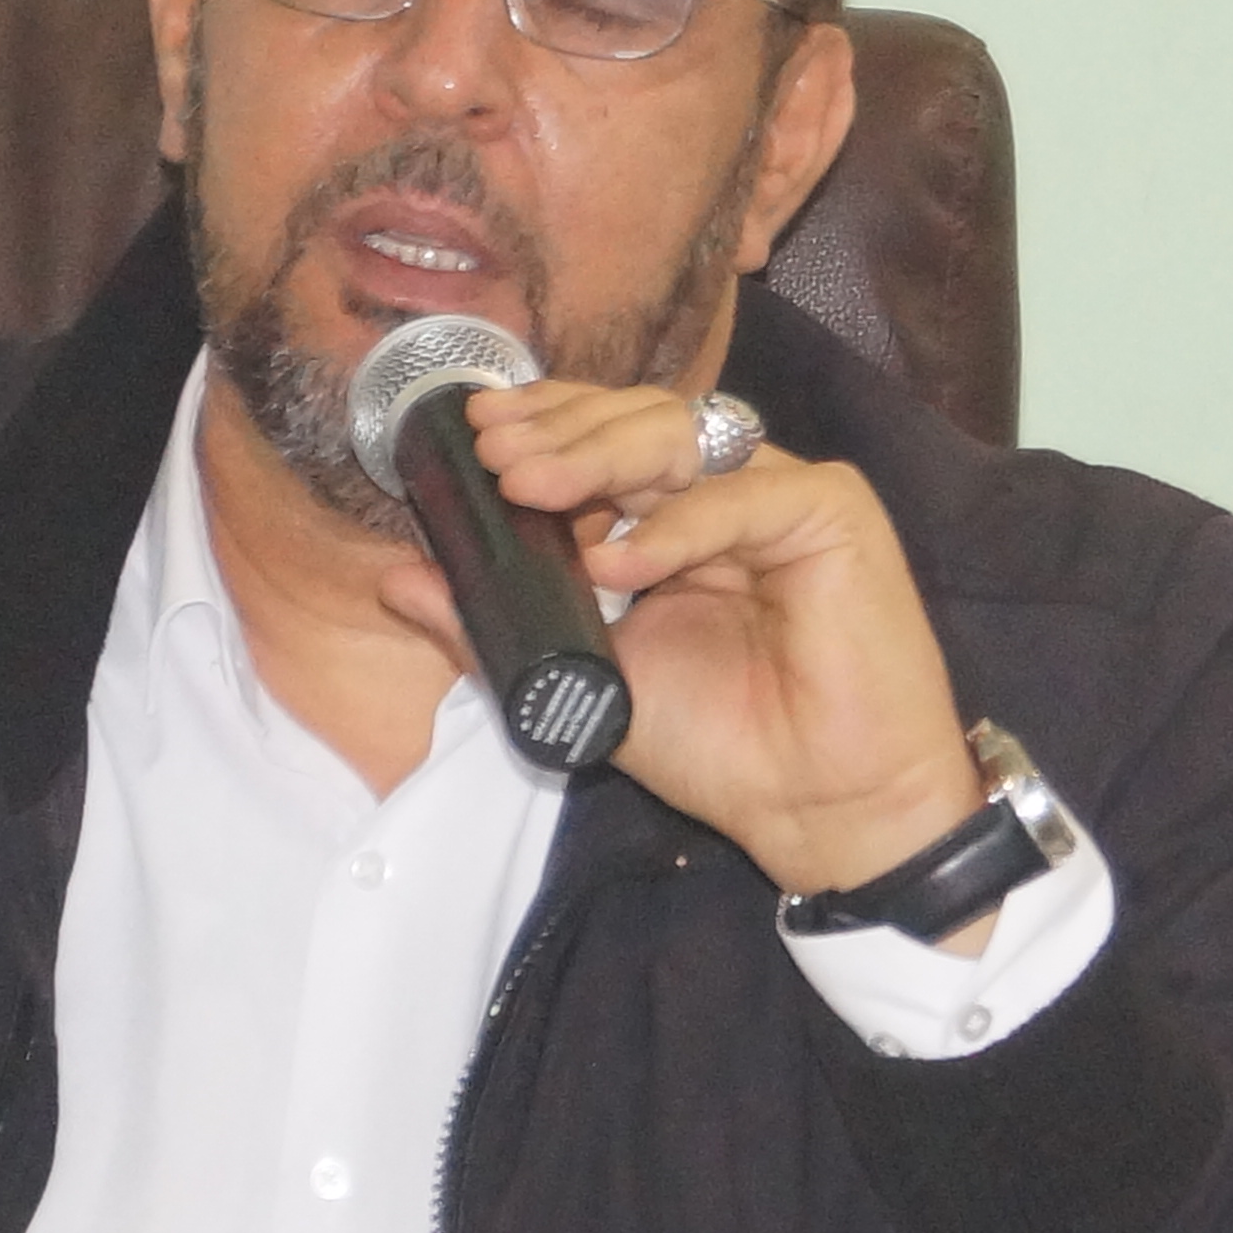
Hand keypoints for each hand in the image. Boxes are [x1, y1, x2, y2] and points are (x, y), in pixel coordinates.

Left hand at [443, 385, 984, 923]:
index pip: (606, 437)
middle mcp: (728, 492)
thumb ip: (496, 626)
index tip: (478, 434)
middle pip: (640, 421)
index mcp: (676, 517)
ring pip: (685, 439)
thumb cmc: (724, 748)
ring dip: (600, 456)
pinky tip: (619, 562)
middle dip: (560, 431)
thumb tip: (399, 578)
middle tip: (496, 455)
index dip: (546, 423)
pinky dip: (677, 525)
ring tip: (532, 489)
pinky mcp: (834, 514)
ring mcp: (782, 496)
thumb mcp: (587, 681)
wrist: (819, 810)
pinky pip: (745, 498)